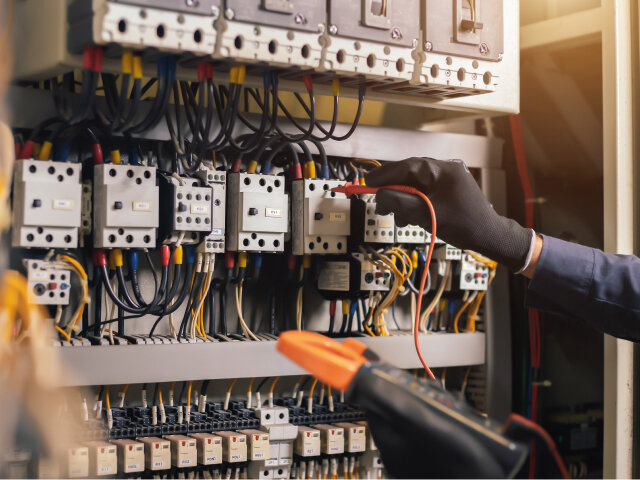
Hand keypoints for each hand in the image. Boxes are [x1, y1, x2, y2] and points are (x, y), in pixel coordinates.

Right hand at [365, 157, 533, 271]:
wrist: (490, 237)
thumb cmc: (464, 225)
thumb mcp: (425, 214)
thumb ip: (399, 202)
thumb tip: (380, 196)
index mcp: (441, 169)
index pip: (405, 167)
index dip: (383, 175)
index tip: (367, 183)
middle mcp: (445, 169)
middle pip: (409, 174)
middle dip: (393, 190)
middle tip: (379, 205)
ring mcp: (448, 178)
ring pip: (415, 184)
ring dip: (403, 199)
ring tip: (399, 217)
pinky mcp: (449, 189)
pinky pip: (425, 191)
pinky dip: (415, 202)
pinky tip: (411, 216)